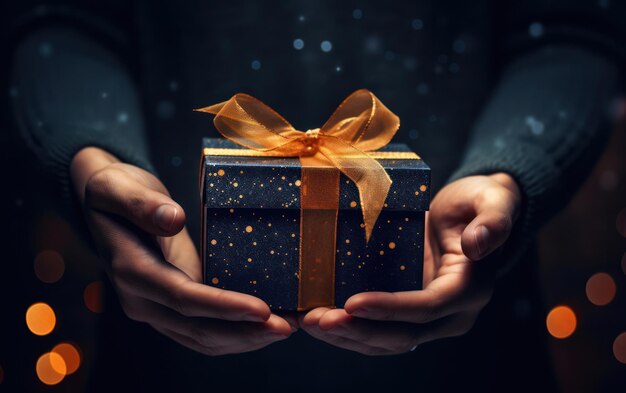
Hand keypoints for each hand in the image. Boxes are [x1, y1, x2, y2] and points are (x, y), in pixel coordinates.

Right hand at [71, 147, 292, 354]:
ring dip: (245, 339)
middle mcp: (142, 299)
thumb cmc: (116, 191)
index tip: (262, 309)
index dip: (223, 307)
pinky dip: (236, 333)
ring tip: (285, 329)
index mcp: (132, 271)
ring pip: (204, 338)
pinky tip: (265, 325)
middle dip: (244, 332)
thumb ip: (143, 204)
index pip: (182, 297)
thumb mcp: (119, 187)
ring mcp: (157, 307)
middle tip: (287, 327)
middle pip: (197, 328)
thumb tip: (172, 219)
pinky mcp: (174, 306)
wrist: (108, 204)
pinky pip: (205, 330)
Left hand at [299, 173, 520, 354]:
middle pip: (403, 335)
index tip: (352, 303)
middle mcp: (450, 313)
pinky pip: (379, 330)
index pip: (427, 307)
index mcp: (469, 289)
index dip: (390, 308)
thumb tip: (478, 244)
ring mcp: (428, 318)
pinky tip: (319, 318)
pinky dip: (350, 329)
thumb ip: (492, 220)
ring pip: (387, 340)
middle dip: (358, 331)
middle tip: (317, 320)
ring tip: (309, 322)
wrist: (470, 214)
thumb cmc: (479, 202)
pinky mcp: (409, 312)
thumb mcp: (491, 200)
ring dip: (347, 336)